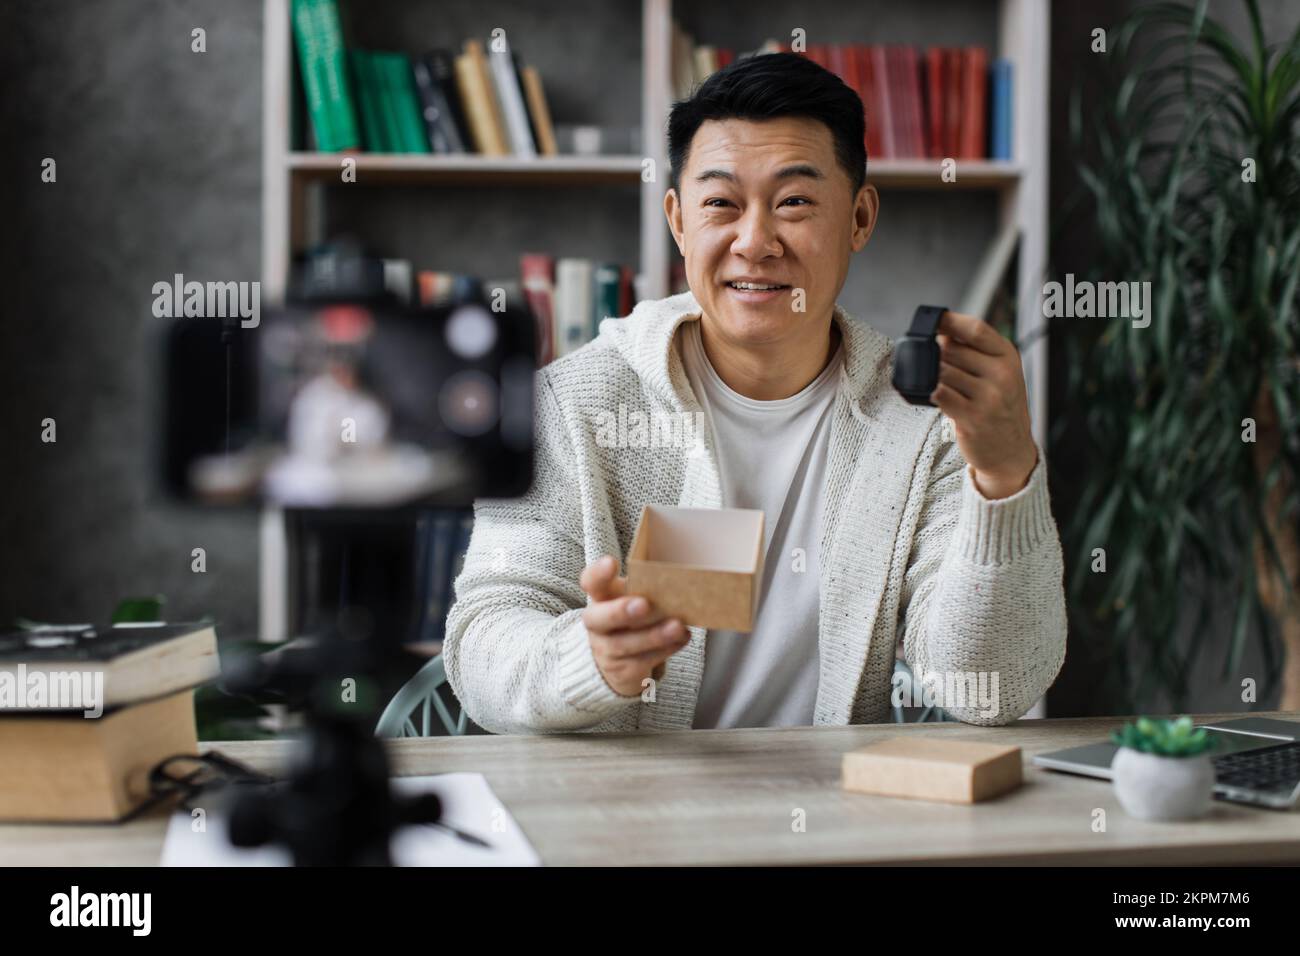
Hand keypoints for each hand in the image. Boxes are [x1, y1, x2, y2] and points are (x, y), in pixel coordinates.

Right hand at [579, 555, 688, 696]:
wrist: (619, 662)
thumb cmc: (633, 620)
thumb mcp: (635, 599)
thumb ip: (649, 591)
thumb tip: (682, 582)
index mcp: (601, 598)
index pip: (591, 582)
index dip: (598, 574)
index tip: (612, 563)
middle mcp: (597, 624)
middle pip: (598, 619)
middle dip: (620, 611)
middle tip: (643, 604)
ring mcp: (607, 650)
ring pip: (624, 644)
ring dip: (653, 635)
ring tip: (677, 626)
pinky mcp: (623, 671)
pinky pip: (642, 661)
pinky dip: (665, 649)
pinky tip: (681, 638)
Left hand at [930, 311, 1037, 499]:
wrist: (1011, 451)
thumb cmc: (1000, 407)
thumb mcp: (999, 373)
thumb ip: (975, 352)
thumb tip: (940, 331)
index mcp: (1008, 357)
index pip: (976, 329)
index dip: (949, 321)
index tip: (933, 319)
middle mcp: (1002, 375)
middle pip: (951, 350)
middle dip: (937, 355)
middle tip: (937, 367)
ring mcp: (989, 397)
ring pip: (941, 371)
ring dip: (933, 376)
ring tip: (940, 385)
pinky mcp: (972, 418)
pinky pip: (939, 394)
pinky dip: (930, 393)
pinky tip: (933, 396)